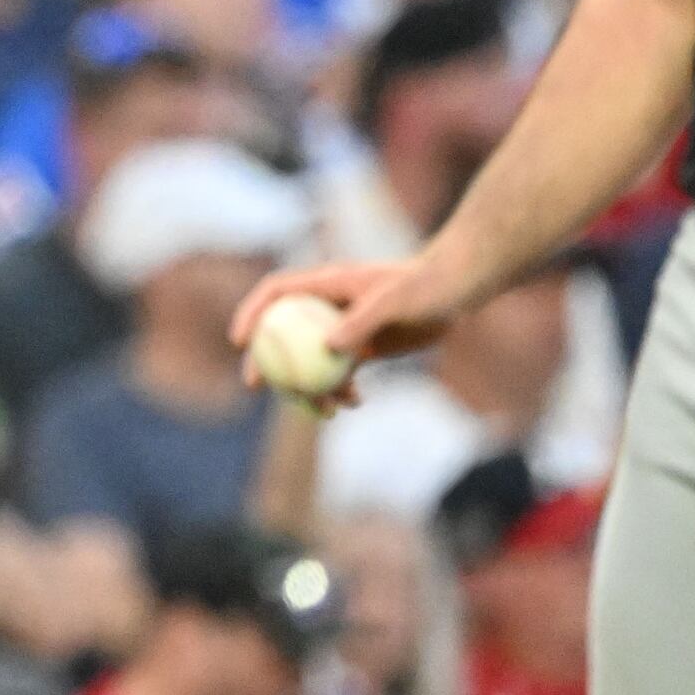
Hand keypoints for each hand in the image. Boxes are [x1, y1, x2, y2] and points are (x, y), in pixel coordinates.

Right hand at [232, 255, 463, 392]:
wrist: (454, 291)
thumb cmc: (424, 286)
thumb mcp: (393, 301)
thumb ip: (360, 321)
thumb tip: (327, 347)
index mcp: (325, 284)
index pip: (275, 293)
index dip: (250, 314)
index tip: (240, 342)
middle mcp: (326, 305)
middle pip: (281, 331)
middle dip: (264, 360)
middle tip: (256, 386)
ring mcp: (341, 327)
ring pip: (308, 360)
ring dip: (308, 386)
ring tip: (326, 410)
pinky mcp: (360, 347)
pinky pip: (337, 372)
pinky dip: (340, 390)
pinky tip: (355, 402)